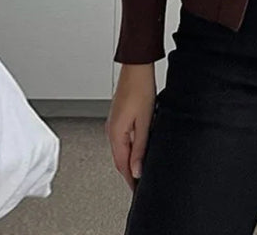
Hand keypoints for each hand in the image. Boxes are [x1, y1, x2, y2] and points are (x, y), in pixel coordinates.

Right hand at [105, 64, 155, 190]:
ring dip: (129, 159)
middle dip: (129, 172)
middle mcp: (111, 129)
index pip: (122, 165)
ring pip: (121, 148)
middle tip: (139, 183)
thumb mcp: (145, 121)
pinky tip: (138, 146)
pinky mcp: (119, 115)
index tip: (137, 190)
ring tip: (140, 168)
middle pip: (120, 158)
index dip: (130, 180)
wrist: (137, 67)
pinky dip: (129, 146)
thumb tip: (136, 169)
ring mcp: (114, 122)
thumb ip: (140, 147)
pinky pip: (123, 137)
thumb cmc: (140, 88)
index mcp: (116, 133)